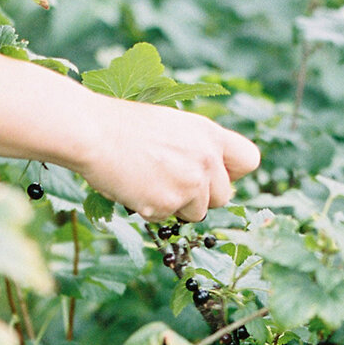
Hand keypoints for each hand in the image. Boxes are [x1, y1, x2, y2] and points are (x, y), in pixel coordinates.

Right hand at [71, 92, 260, 222]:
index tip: (214, 176)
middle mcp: (207, 159)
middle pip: (223, 196)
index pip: (249, 161)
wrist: (94, 133)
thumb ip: (196, 147)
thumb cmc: (124, 126)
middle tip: (172, 185)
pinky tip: (133, 187)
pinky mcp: (167, 204)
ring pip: (196, 212)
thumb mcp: (172, 125)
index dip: (232, 174)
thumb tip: (206, 175)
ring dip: (175, 206)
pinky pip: (165, 218)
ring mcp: (189, 184)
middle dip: (201, 197)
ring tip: (148, 182)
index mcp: (210, 134)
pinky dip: (150, 209)